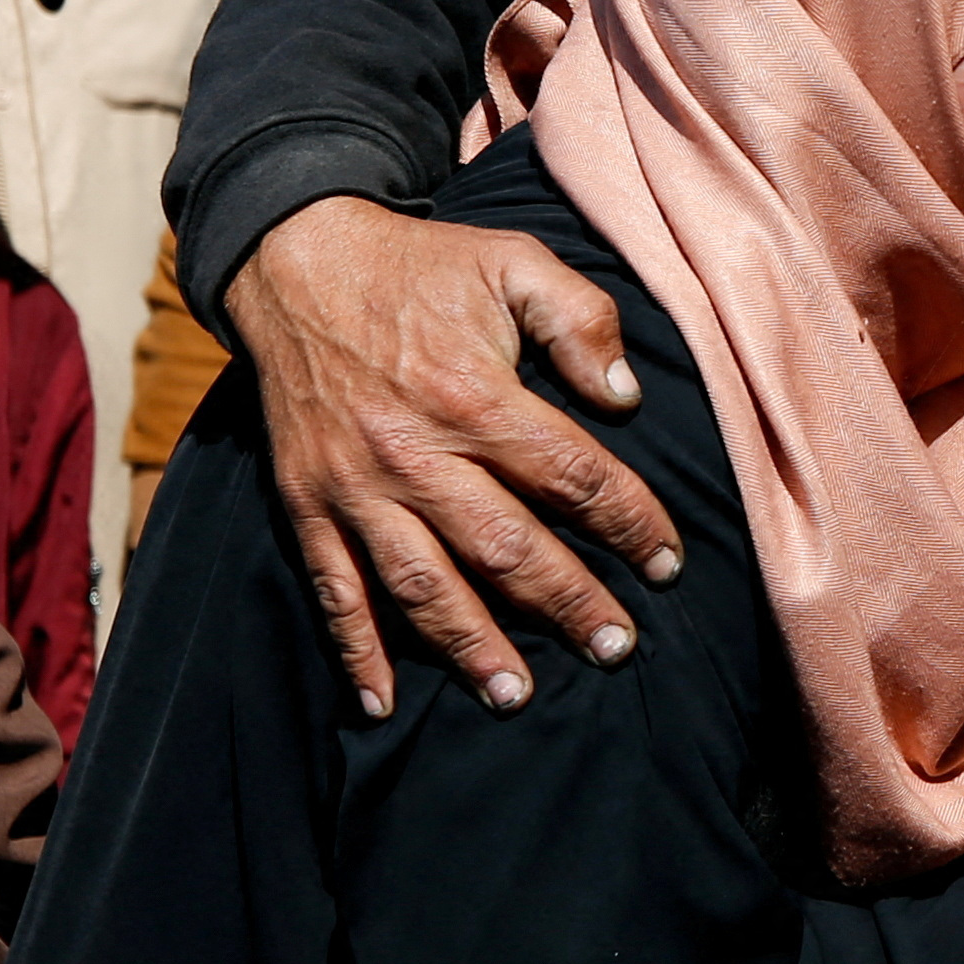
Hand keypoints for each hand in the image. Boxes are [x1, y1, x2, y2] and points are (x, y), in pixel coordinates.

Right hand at [223, 195, 687, 721]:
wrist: (296, 260)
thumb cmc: (421, 267)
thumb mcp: (513, 263)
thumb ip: (580, 320)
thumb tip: (625, 398)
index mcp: (474, 395)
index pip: (573, 478)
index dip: (631, 524)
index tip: (667, 564)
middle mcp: (415, 452)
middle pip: (507, 547)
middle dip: (569, 603)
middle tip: (617, 648)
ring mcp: (356, 486)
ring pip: (422, 584)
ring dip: (472, 644)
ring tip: (518, 694)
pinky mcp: (308, 503)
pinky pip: (334, 588)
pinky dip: (355, 650)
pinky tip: (379, 703)